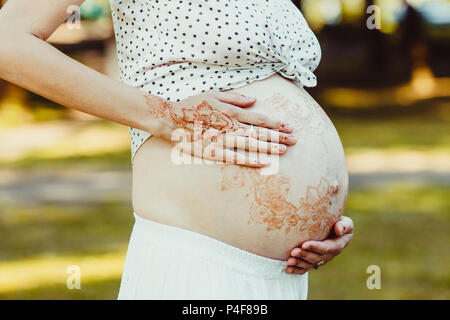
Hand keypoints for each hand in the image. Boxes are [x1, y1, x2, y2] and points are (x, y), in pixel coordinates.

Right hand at [144, 90, 296, 166]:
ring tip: (284, 150)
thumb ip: (235, 98)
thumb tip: (254, 100)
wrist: (170, 119)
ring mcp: (222, 139)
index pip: (258, 118)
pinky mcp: (214, 151)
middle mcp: (230, 125)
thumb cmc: (193, 105)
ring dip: (269, 147)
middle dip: (278, 136)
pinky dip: (250, 159)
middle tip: (294, 140)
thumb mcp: (213, 94)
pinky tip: (263, 162)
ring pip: (250, 144)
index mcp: (231, 111)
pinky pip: (235, 157)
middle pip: (259, 132)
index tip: (288, 127)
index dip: (275, 123)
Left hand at [286, 216, 353, 273]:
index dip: (315, 247)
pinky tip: (288, 269)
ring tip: (289, 260)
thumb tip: (338, 230)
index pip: (325, 248)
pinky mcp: (313, 262)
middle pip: (316, 257)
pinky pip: (305, 268)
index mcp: (337, 245)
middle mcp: (329, 255)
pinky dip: (297, 270)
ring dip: (299, 263)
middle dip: (304, 255)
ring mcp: (321, 259)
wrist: (334, 229)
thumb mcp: (346, 222)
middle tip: (293, 252)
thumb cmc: (339, 222)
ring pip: (310, 264)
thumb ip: (344, 225)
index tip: (304, 244)